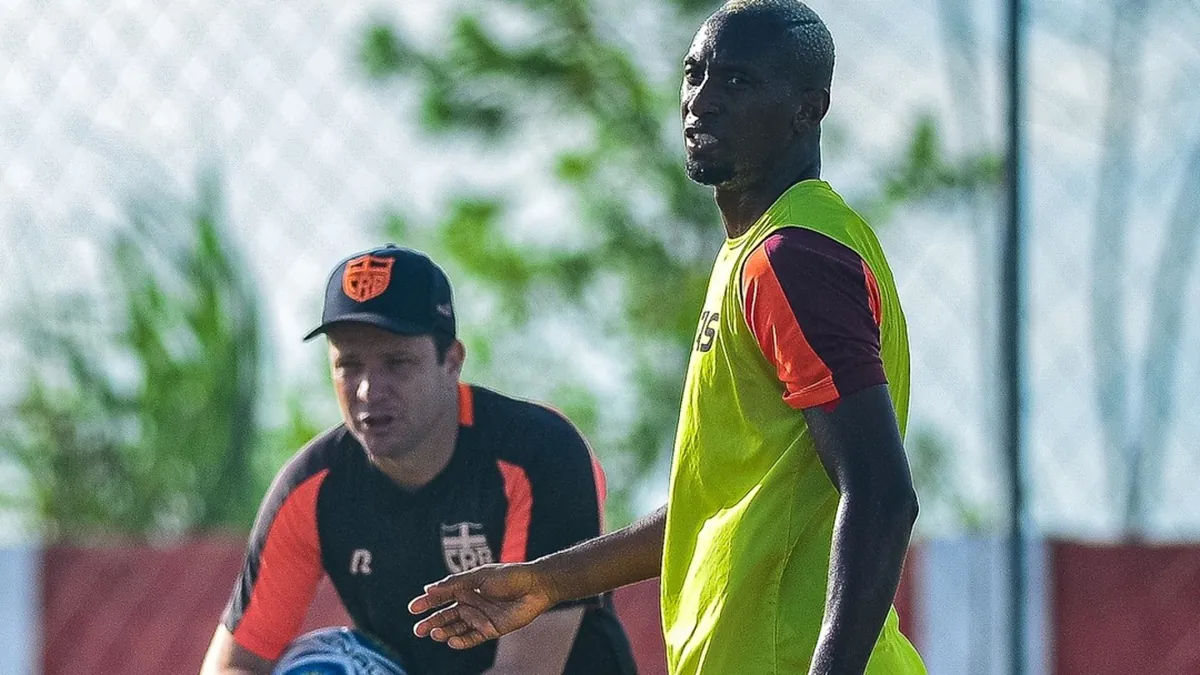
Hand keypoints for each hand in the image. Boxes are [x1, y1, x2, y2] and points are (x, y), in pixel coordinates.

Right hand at [408, 562, 557, 649]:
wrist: (536, 587)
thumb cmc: (509, 576)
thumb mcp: (479, 576)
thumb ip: (455, 584)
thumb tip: (429, 589)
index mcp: (465, 587)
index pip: (441, 596)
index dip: (427, 602)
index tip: (412, 609)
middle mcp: (470, 603)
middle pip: (446, 615)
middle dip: (431, 622)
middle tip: (418, 629)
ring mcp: (480, 617)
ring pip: (457, 628)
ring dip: (444, 631)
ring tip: (434, 634)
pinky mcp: (491, 629)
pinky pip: (472, 638)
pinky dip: (461, 641)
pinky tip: (451, 642)